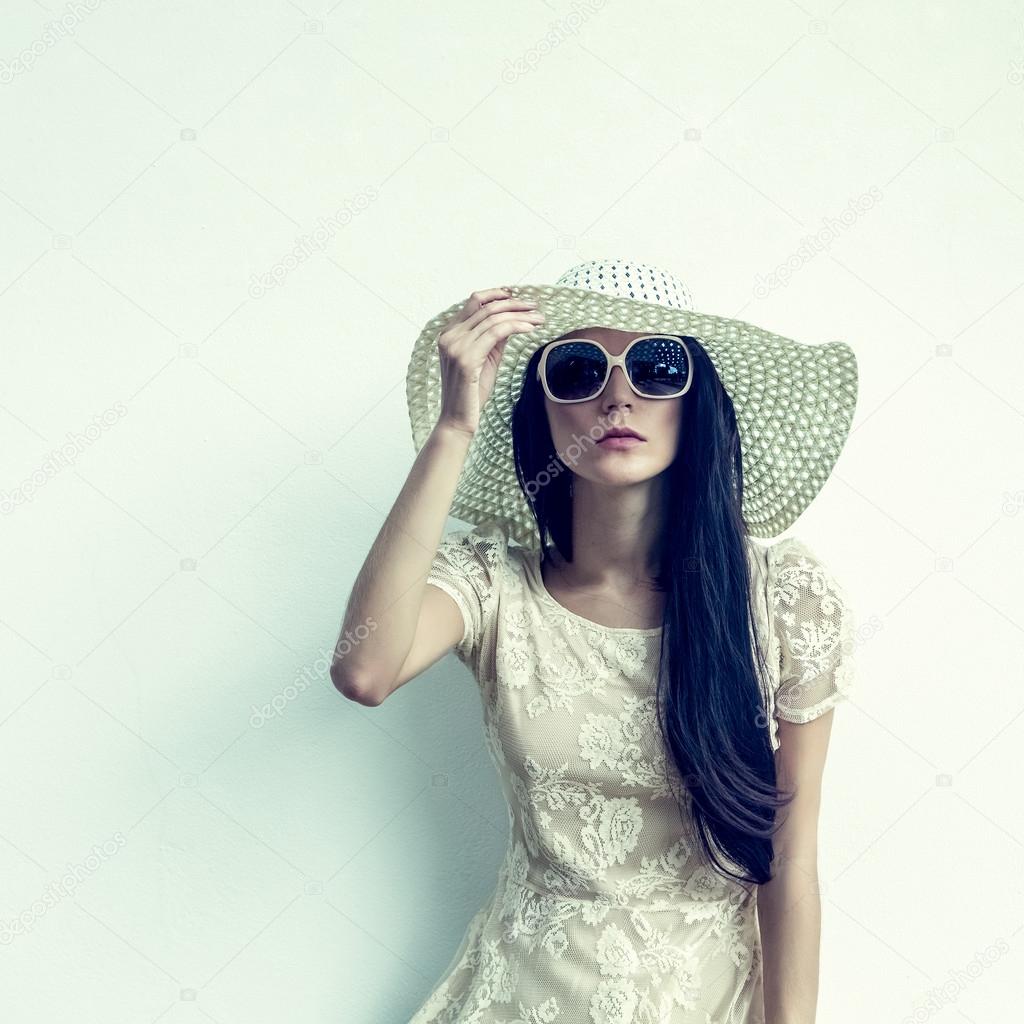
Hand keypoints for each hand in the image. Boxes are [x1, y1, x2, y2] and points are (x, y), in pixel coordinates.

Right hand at [435, 287, 544, 438]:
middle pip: (486, 307)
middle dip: (515, 304)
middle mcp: (449, 336)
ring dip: (521, 315)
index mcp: (449, 333)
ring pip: (493, 318)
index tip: (519, 297)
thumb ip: (493, 338)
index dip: (497, 295)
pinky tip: (530, 328)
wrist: (457, 420)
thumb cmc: (472, 393)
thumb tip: (512, 319)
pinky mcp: (466, 358)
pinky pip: (497, 332)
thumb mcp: (485, 359)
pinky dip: (516, 326)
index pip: (474, 302)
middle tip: (536, 307)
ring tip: (539, 319)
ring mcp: (455, 346)